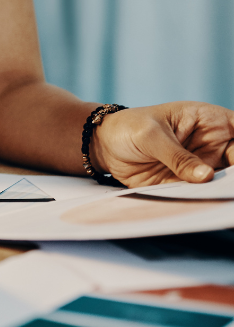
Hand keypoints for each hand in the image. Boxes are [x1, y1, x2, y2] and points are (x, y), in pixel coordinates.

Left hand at [93, 101, 233, 187]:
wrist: (105, 146)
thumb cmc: (128, 127)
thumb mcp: (150, 136)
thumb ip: (177, 156)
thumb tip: (207, 176)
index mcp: (207, 120)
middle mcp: (212, 143)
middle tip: (229, 187)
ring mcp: (203, 165)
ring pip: (227, 180)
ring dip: (226, 190)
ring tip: (223, 199)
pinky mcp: (190, 184)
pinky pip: (206, 195)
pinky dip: (210, 201)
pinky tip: (211, 206)